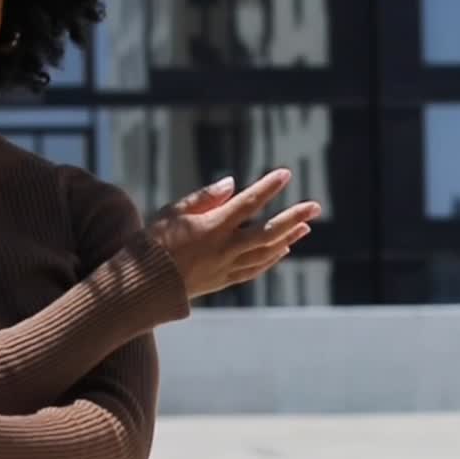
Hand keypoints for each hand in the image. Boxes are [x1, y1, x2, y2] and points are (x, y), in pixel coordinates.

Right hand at [146, 168, 321, 298]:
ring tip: (306, 226)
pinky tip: (282, 249)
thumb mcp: (172, 211)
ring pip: (267, 252)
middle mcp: (225, 249)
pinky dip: (272, 259)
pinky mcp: (223, 281)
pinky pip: (255, 269)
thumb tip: (233, 184)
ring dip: (288, 238)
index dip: (268, 187)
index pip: (248, 203)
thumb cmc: (154, 241)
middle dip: (294, 217)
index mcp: (212, 227)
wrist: (144, 285)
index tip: (285, 174)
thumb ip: (205, 197)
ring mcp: (227, 267)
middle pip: (269, 231)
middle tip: (315, 206)